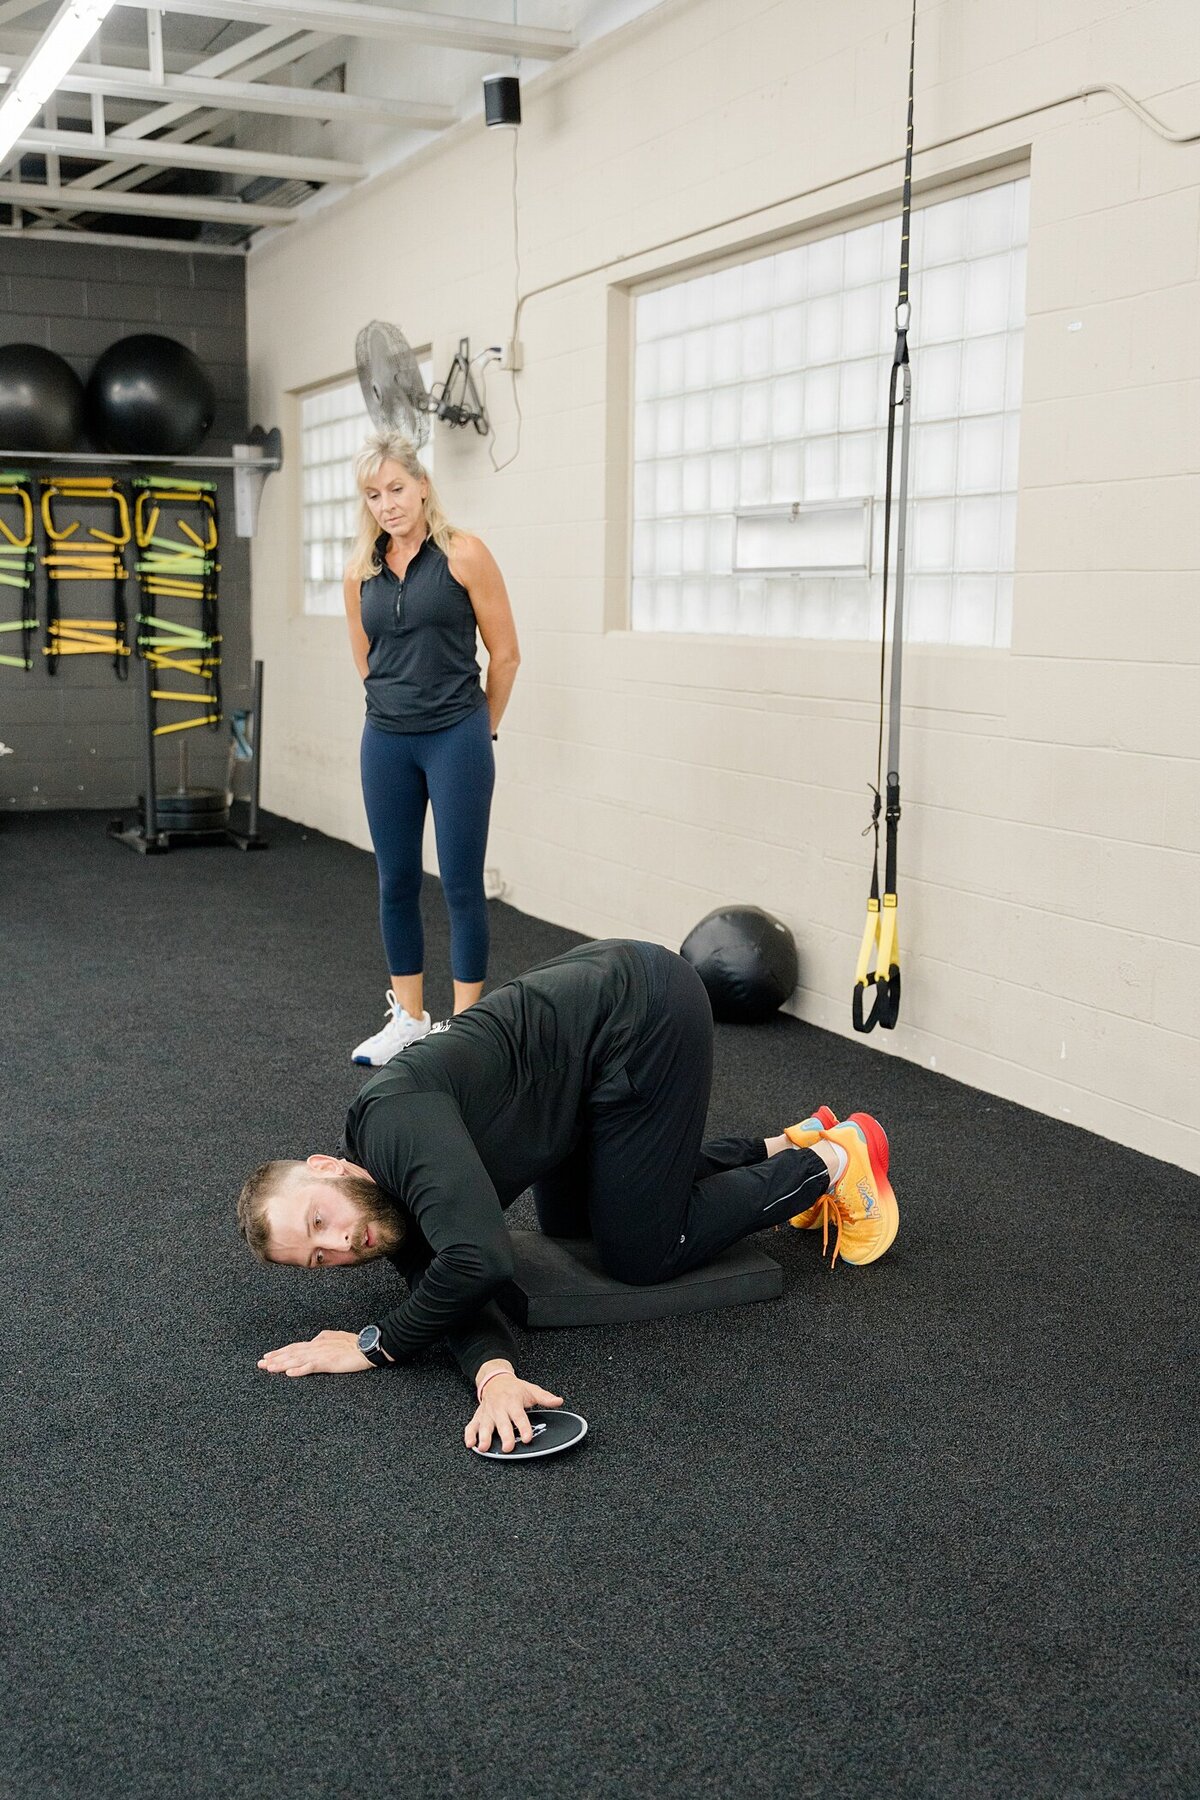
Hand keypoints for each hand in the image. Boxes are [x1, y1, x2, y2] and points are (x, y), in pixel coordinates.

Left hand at [257, 1329, 373, 1377]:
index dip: (280, 1351)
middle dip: (274, 1358)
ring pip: (296, 1360)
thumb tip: (314, 1339)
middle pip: (291, 1353)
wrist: (367, 1346)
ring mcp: (320, 1355)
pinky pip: (310, 1367)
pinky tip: (289, 1373)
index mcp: (317, 1341)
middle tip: (260, 1364)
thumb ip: (323, 1339)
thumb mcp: (335, 1337)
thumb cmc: (354, 1343)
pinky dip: (299, 1370)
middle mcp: (316, 1346)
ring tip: (268, 1368)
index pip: (294, 1347)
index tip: (268, 1356)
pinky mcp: (328, 1363)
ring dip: (281, 1364)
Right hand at [465, 1373, 563, 1453]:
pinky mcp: (478, 1416)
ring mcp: (487, 1413)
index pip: (519, 1416)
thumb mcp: (531, 1390)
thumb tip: (559, 1401)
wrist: (495, 1379)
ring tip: (484, 1448)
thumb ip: (545, 1397)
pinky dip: (469, 1434)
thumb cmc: (514, 1388)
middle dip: (505, 1435)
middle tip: (508, 1448)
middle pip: (502, 1423)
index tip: (528, 1437)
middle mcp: (499, 1408)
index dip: (524, 1427)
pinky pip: (472, 1425)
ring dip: (484, 1436)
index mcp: (513, 1402)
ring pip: (485, 1425)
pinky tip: (470, 1443)